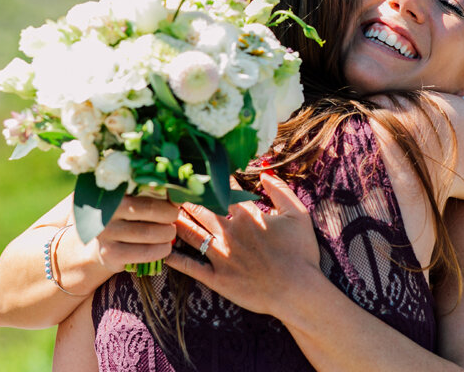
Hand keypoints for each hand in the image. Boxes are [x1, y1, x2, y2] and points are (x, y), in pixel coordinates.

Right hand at [81, 194, 179, 273]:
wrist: (104, 245)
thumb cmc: (128, 219)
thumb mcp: (137, 203)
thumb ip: (155, 195)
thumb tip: (180, 194)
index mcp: (116, 191)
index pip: (147, 187)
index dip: (166, 194)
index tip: (176, 201)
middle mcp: (107, 210)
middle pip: (151, 209)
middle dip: (170, 215)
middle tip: (173, 218)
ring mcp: (106, 233)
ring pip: (149, 233)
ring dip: (167, 234)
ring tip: (169, 233)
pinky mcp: (110, 253)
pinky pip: (144, 253)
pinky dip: (161, 251)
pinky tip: (164, 248)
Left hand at [165, 173, 319, 317]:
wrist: (297, 291)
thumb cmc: (301, 253)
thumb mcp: (299, 215)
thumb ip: (280, 191)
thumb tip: (265, 174)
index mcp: (247, 216)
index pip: (222, 191)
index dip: (211, 180)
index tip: (200, 172)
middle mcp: (229, 232)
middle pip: (199, 208)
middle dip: (184, 196)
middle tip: (170, 187)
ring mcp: (220, 255)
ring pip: (189, 233)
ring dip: (175, 220)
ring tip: (162, 212)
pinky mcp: (216, 277)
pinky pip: (190, 266)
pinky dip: (174, 258)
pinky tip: (162, 250)